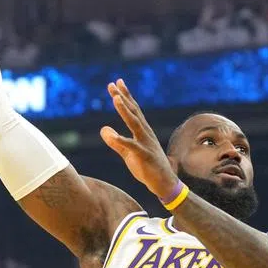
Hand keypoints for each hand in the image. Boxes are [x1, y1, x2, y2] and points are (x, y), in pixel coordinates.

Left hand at [100, 79, 179, 199]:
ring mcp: (146, 143)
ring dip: (125, 110)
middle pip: (133, 112)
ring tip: (116, 99)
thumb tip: (103, 129)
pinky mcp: (145, 155)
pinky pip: (132, 146)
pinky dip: (121, 140)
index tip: (116, 83)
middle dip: (123, 98)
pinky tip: (111, 135)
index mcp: (142, 132)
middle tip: (113, 84)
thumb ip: (115, 142)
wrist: (164, 183)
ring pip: (134, 123)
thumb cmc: (147, 167)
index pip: (132, 110)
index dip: (124, 96)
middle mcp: (145, 133)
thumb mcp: (128, 153)